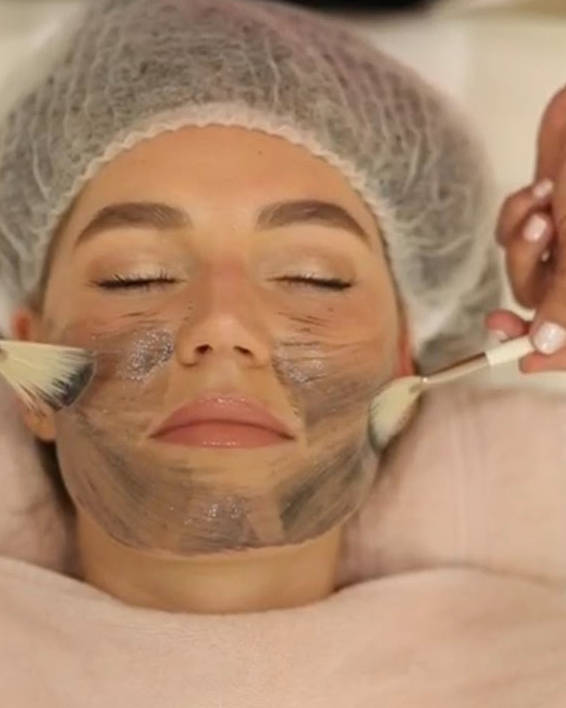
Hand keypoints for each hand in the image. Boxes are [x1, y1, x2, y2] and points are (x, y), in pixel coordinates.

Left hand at [489, 85, 565, 372]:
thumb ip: (564, 296)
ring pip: (521, 274)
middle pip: (545, 311)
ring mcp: (563, 240)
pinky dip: (514, 217)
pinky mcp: (540, 212)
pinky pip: (509, 234)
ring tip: (545, 209)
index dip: (558, 356)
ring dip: (521, 247)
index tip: (522, 363)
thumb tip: (544, 344)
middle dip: (523, 314)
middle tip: (497, 324)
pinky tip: (539, 189)